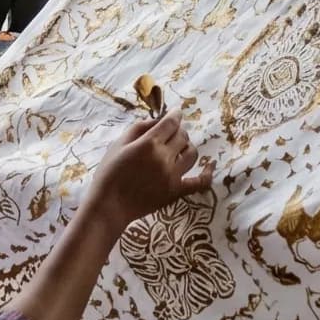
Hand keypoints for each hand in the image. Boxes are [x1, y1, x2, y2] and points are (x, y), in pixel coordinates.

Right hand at [90, 114, 210, 228]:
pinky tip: (210, 166)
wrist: (109, 206)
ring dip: (187, 146)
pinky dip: (207, 173)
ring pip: (192, 153)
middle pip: (182, 136)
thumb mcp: (118, 144)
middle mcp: (164, 157)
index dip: (175, 115)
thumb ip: (139, 128)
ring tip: (179, 148)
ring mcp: (173, 175)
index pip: (171, 122)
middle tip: (170, 133)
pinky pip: (199, 181)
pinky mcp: (176, 191)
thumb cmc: (109, 173)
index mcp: (149, 143)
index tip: (176, 113)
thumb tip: (157, 120)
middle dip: (178, 131)